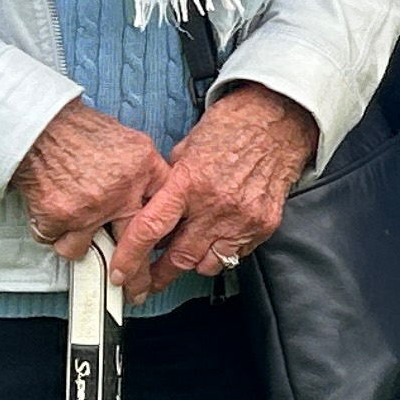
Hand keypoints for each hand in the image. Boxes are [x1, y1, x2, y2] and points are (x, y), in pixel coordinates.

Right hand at [11, 98, 164, 265]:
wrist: (38, 125)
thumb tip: (151, 199)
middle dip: (135, 276)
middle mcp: (121, 192)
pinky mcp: (61, 219)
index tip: (159, 256)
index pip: (164, 215)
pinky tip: (50, 210)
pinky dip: (51, 231)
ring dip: (77, 242)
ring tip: (70, 224)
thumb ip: (142, 173)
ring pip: (87, 249)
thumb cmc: (77, 131)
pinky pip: (57, 242)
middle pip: (136, 247)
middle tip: (134, 289)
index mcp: (143, 170)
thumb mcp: (128, 143)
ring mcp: (90, 209)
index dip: (161, 241)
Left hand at [116, 81, 319, 299]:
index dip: (130, 257)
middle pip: (179, 257)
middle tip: (148, 279)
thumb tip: (154, 209)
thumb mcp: (187, 147)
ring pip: (208, 264)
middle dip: (159, 273)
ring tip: (187, 252)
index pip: (150, 229)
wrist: (278, 120)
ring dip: (193, 263)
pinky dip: (222, 252)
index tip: (120, 272)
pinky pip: (236, 254)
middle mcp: (216, 205)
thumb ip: (170, 183)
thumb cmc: (233, 126)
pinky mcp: (264, 225)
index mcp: (190, 182)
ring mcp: (243, 218)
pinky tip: (217, 237)